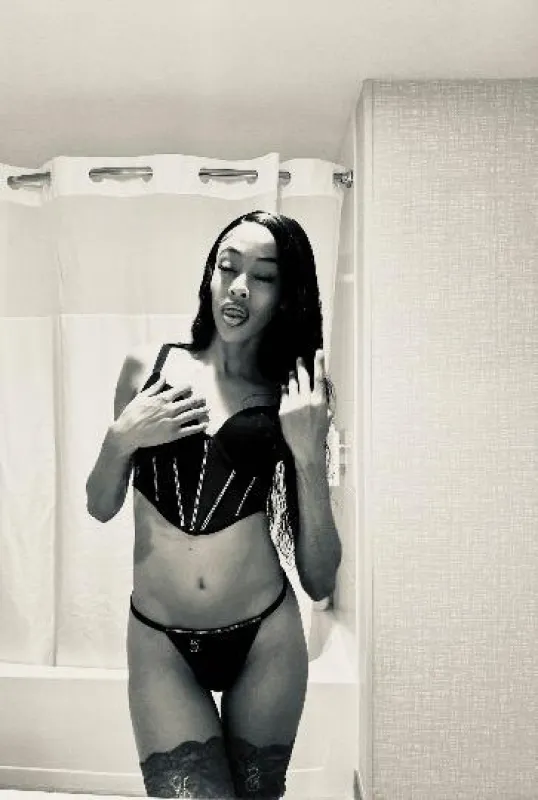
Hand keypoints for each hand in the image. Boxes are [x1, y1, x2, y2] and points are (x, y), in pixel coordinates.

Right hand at [115, 375, 208, 450]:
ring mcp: (172, 422)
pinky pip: (189, 430)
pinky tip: (205, 425)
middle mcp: (169, 409)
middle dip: (198, 399)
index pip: (179, 390)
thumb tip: (163, 376)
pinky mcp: (172, 434)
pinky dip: (198, 427)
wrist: (127, 433)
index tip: (192, 387)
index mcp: (162, 399)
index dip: (187, 388)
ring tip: (208, 409)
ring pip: (191, 415)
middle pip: (189, 402)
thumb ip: (154, 387)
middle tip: (205, 398)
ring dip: (201, 411)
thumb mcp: (141, 397)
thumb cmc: (131, 414)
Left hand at [279, 350, 331, 465]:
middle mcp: (306, 400)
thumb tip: (321, 391)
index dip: (319, 363)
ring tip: (292, 372)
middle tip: (299, 359)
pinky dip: (285, 389)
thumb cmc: (319, 433)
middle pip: (303, 377)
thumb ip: (323, 401)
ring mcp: (294, 404)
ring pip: (292, 384)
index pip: (319, 378)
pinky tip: (285, 386)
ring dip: (292, 377)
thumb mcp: (327, 416)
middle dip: (301, 366)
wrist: (306, 447)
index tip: (318, 352)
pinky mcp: (284, 410)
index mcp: (319, 401)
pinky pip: (284, 395)